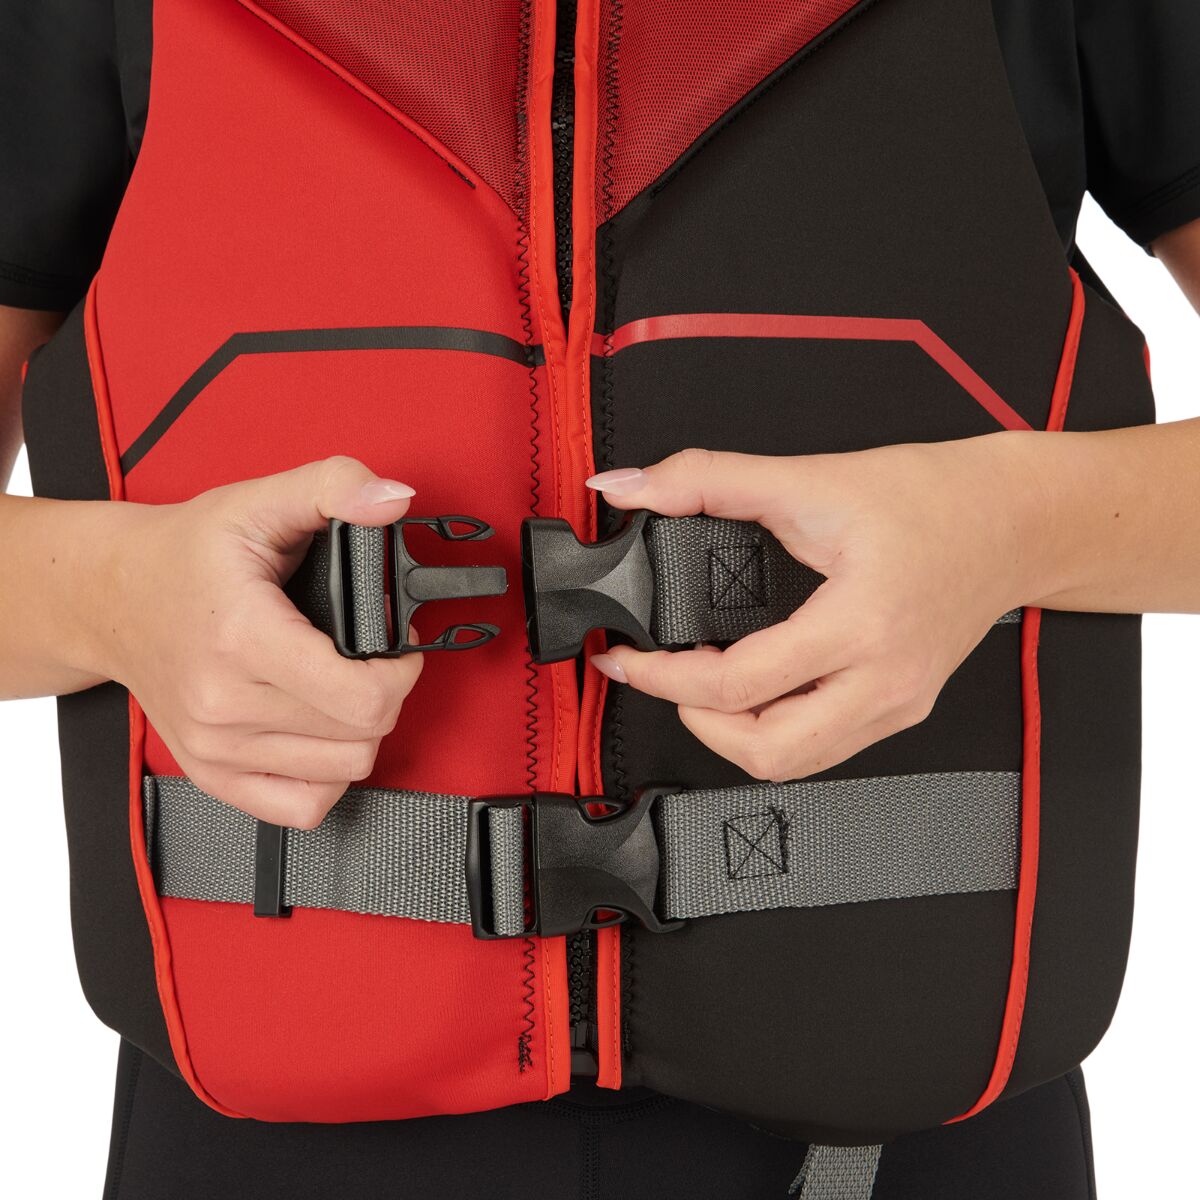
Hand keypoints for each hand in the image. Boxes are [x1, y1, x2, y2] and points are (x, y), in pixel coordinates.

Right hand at [97, 457, 422, 827]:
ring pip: (344, 772)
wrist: (110, 596)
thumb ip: (334, 487)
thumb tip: (392, 499)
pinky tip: (322, 733)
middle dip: (387, 692)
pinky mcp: (213, 774)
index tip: (396, 644)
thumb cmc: (183, 556)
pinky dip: (328, 776)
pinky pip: (303, 808)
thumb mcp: (258, 500)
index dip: (402, 670)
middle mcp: (225, 703)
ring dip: (362, 731)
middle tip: (373, 658)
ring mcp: (217, 747)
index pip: (363, 697)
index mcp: (244, 639)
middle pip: (363, 734)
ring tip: (346, 687)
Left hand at [586, 440, 1042, 781]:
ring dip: (734, 733)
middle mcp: (883, 682)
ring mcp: (897, 705)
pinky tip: (755, 687)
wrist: (1018, 519)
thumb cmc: (936, 499)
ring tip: (702, 683)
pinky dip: (775, 728)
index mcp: (860, 625)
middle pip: (766, 754)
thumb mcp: (812, 477)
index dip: (661, 676)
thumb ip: (706, 479)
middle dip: (695, 722)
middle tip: (663, 676)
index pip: (737, 684)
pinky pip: (823, 746)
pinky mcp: (902, 707)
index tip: (625, 656)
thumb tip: (628, 487)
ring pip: (795, 762)